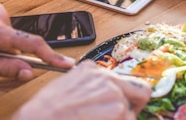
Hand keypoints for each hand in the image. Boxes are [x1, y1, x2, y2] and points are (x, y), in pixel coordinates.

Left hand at [0, 2, 73, 79]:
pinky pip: (6, 29)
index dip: (51, 56)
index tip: (66, 64)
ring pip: (12, 38)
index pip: (33, 45)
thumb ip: (3, 69)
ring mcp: (0, 11)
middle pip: (22, 43)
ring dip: (2, 47)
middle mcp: (3, 17)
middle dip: (12, 56)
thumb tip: (28, 72)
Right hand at [13, 61, 151, 119]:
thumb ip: (88, 85)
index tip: (126, 105)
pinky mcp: (117, 110)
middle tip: (122, 116)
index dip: (127, 96)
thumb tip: (99, 94)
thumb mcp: (65, 86)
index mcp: (92, 70)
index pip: (124, 80)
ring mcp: (114, 94)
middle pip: (141, 91)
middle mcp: (107, 78)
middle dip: (135, 106)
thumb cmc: (44, 111)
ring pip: (131, 113)